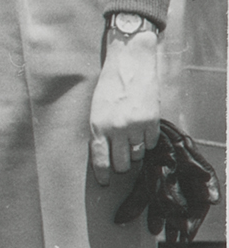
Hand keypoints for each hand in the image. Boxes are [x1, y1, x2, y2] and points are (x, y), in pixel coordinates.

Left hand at [89, 29, 161, 185]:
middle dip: (121, 165)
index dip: (103, 174)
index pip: (99, 158)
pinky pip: (151, 143)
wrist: (130, 64)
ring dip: (134, 152)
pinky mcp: (152, 122)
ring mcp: (136, 126)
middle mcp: (117, 128)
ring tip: (130, 139)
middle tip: (120, 159)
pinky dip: (147, 140)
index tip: (105, 183)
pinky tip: (142, 129)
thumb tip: (104, 152)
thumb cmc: (109, 85)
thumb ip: (99, 130)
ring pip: (137, 155)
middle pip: (121, 163)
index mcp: (98, 125)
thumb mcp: (96, 108)